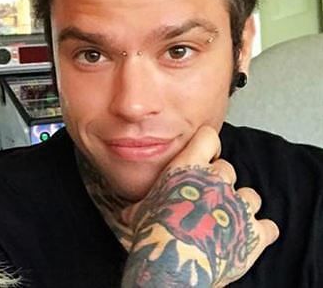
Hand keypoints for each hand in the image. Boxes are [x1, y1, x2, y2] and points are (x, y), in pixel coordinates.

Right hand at [120, 126, 278, 286]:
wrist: (175, 260)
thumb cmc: (153, 232)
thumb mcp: (140, 213)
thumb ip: (143, 206)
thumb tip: (129, 213)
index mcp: (189, 167)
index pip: (208, 137)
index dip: (206, 147)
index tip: (203, 158)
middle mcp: (217, 179)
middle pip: (227, 169)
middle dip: (219, 184)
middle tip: (206, 201)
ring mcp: (239, 204)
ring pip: (250, 195)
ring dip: (241, 206)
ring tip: (226, 221)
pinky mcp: (256, 231)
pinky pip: (268, 226)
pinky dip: (260, 232)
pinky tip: (246, 239)